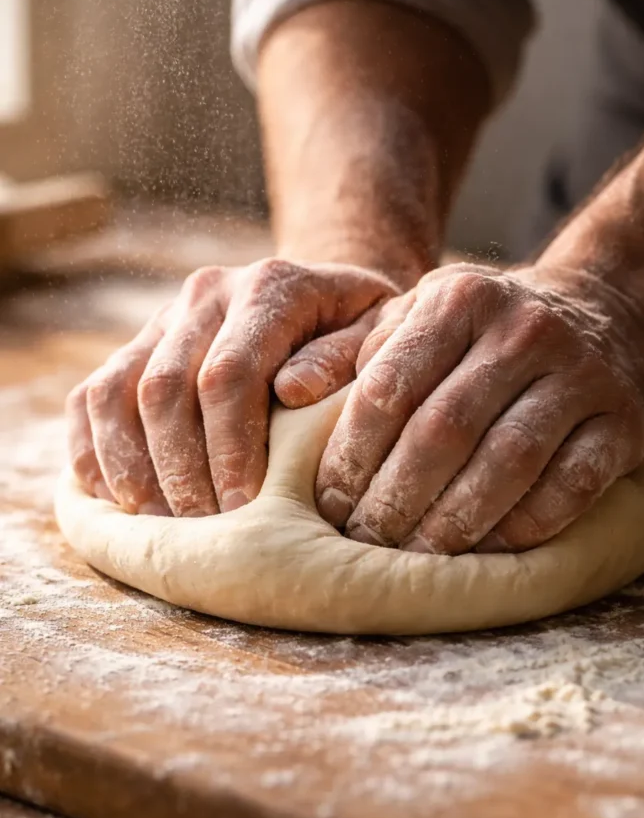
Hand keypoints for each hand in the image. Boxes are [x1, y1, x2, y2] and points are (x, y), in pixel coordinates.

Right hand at [67, 258, 397, 515]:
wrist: (326, 299)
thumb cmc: (361, 335)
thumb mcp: (377, 338)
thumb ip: (344, 360)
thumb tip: (293, 391)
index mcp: (270, 287)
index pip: (229, 373)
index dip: (229, 448)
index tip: (245, 508)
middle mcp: (207, 294)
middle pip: (164, 387)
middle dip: (180, 469)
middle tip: (205, 530)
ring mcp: (164, 318)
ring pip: (115, 392)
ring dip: (131, 467)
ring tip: (162, 526)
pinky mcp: (137, 346)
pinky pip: (92, 397)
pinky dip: (95, 453)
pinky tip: (122, 501)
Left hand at [316, 262, 643, 552]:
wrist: (601, 316)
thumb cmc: (482, 332)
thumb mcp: (416, 319)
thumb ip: (350, 352)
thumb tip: (285, 389)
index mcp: (457, 299)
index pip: (388, 387)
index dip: (351, 455)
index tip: (327, 504)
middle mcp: (523, 328)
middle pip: (443, 430)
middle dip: (395, 498)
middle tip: (364, 543)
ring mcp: (580, 374)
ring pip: (507, 461)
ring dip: (454, 521)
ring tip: (415, 557)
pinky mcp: (623, 421)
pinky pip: (570, 486)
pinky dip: (524, 526)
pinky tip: (485, 549)